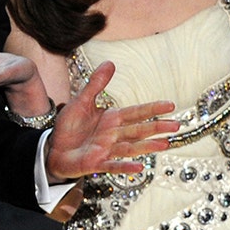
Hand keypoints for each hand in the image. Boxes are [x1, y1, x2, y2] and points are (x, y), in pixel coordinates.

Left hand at [44, 61, 179, 181]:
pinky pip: (113, 165)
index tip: (170, 105)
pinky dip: (125, 166)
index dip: (152, 109)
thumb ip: (96, 84)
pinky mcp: (96, 163)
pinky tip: (139, 167)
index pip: (136, 112)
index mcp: (112, 119)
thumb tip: (110, 63)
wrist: (53, 148)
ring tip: (165, 144)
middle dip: (157, 128)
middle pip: (139, 130)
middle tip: (176, 125)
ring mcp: (106, 150)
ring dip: (147, 146)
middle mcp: (113, 135)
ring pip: (131, 147)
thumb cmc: (69, 126)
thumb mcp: (81, 101)